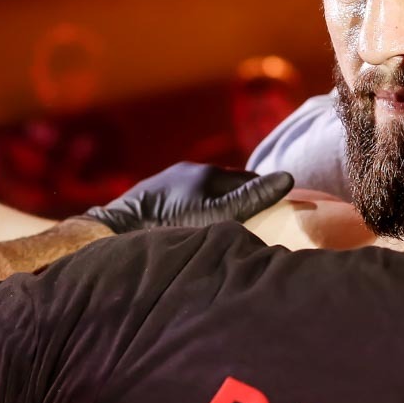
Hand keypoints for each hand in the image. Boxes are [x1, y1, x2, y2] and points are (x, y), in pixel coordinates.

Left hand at [83, 163, 294, 234]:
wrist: (115, 229)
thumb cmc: (167, 224)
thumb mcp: (215, 216)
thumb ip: (250, 200)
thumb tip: (288, 178)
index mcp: (207, 173)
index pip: (248, 180)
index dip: (263, 194)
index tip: (277, 211)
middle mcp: (187, 173)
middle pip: (224, 185)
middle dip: (241, 197)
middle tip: (256, 220)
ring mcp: (167, 183)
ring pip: (202, 194)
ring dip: (216, 205)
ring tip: (225, 227)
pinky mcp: (150, 197)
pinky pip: (182, 202)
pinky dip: (194, 211)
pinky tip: (192, 228)